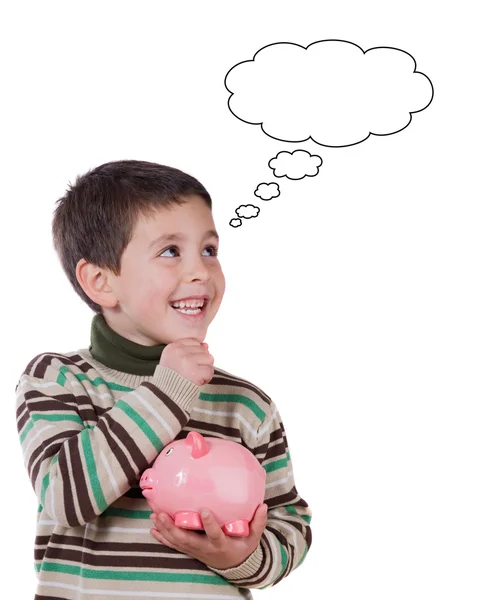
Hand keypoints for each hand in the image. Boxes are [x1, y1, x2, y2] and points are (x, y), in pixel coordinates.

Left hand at [150, 504, 267, 569]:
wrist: (235, 566)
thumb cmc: (243, 547)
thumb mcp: (254, 537)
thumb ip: (258, 522)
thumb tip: (263, 505)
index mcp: (222, 544)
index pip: (214, 534)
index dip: (209, 524)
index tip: (203, 510)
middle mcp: (206, 549)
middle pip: (187, 540)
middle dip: (173, 528)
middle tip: (162, 514)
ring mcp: (196, 551)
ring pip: (177, 543)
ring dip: (164, 530)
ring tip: (154, 516)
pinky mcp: (190, 551)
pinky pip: (174, 546)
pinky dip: (163, 538)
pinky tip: (152, 529)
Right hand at [159, 339, 213, 385]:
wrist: (166, 395)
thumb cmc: (171, 377)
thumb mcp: (175, 359)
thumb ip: (190, 350)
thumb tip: (206, 345)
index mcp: (173, 347)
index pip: (195, 342)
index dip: (195, 353)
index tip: (188, 363)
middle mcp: (180, 352)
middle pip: (204, 350)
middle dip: (201, 362)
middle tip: (190, 372)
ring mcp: (188, 361)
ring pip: (209, 359)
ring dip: (205, 369)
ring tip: (194, 376)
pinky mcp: (195, 373)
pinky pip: (210, 371)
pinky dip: (206, 378)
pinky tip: (197, 381)